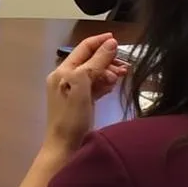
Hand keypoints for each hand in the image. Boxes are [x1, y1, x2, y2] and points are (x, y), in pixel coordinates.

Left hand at [44, 34, 125, 153]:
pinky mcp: (80, 101)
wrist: (65, 146)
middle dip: (108, 60)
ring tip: (121, 76)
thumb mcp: (82, 85)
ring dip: (108, 72)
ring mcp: (73, 90)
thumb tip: (111, 44)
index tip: (117, 40)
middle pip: (90, 60)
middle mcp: (66, 77)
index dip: (100, 42)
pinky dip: (105, 83)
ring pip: (94, 73)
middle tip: (125, 67)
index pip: (83, 48)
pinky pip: (95, 86)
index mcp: (62, 71)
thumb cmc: (71, 116)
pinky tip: (113, 85)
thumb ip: (95, 63)